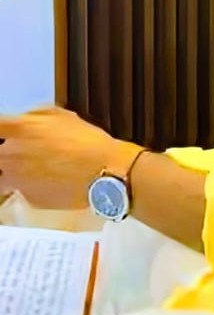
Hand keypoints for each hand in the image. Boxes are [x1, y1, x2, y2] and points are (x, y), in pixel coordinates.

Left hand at [0, 107, 140, 208]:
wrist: (104, 175)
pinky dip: (31, 186)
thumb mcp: (63, 116)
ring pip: (2, 177)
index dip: (2, 130)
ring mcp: (17, 179)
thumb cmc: (89, 145)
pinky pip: (21, 191)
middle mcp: (11, 155)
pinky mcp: (28, 199)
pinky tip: (50, 180)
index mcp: (19, 130)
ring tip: (33, 168)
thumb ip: (36, 115)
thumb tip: (27, 119)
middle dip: (6, 152)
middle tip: (24, 150)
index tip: (5, 131)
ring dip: (11, 171)